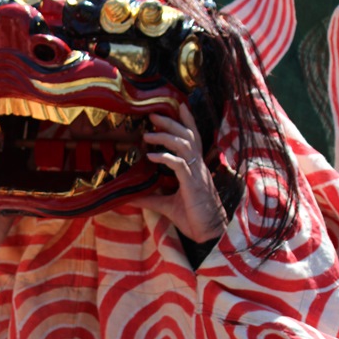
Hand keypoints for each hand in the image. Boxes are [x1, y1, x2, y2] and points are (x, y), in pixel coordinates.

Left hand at [132, 104, 227, 243]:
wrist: (209, 232)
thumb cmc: (193, 217)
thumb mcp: (166, 205)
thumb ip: (150, 198)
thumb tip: (129, 196)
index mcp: (194, 168)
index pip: (192, 138)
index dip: (187, 121)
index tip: (178, 106)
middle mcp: (197, 166)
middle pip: (187, 136)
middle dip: (171, 123)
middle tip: (152, 115)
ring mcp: (196, 174)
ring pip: (184, 145)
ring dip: (165, 137)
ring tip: (146, 135)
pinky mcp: (193, 183)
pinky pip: (179, 164)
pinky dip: (164, 157)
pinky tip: (150, 156)